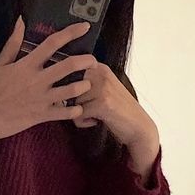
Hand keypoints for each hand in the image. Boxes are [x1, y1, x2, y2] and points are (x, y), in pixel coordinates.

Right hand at [0, 19, 97, 142]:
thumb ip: (13, 43)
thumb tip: (21, 21)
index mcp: (27, 64)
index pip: (52, 43)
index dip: (71, 32)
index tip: (84, 27)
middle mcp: (37, 80)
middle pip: (68, 65)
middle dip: (86, 60)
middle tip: (93, 60)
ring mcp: (41, 98)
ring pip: (71, 90)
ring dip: (84, 85)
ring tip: (87, 83)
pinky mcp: (42, 115)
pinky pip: (65, 113)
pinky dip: (76, 110)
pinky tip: (78, 107)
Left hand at [73, 64, 160, 180]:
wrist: (138, 126)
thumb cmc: (116, 110)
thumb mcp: (103, 89)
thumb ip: (85, 82)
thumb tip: (56, 83)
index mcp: (99, 67)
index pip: (69, 72)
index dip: (70, 88)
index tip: (83, 98)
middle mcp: (101, 73)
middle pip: (68, 88)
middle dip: (74, 102)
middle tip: (89, 108)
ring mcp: (103, 88)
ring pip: (71, 102)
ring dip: (79, 113)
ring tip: (95, 115)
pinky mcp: (103, 103)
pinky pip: (77, 114)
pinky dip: (83, 123)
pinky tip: (96, 121)